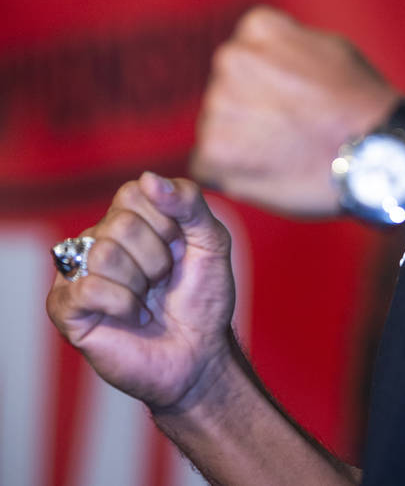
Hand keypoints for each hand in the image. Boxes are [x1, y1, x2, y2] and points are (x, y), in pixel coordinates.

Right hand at [46, 172, 235, 411]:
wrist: (200, 352)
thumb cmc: (203, 296)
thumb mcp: (211, 240)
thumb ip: (188, 202)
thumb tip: (149, 178)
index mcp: (129, 217)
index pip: (132, 192)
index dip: (166, 222)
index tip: (181, 248)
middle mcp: (99, 239)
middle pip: (119, 224)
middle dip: (156, 257)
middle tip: (164, 280)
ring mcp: (79, 273)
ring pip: (103, 254)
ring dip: (140, 283)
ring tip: (148, 299)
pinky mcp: (67, 309)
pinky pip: (87, 288)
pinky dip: (123, 305)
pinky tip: (134, 317)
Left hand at [191, 7, 396, 213]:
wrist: (376, 154)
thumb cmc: (360, 102)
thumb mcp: (329, 48)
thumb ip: (286, 47)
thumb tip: (264, 58)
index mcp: (258, 27)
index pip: (247, 54)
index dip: (269, 82)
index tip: (295, 99)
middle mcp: (231, 58)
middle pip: (227, 88)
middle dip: (250, 109)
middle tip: (289, 130)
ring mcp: (219, 104)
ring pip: (217, 125)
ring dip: (240, 140)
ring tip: (284, 152)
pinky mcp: (213, 151)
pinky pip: (209, 163)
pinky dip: (233, 171)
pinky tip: (269, 171)